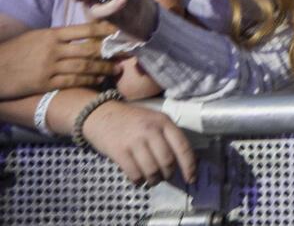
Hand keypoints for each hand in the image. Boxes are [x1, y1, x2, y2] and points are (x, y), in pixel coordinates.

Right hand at [0, 23, 112, 94]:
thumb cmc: (13, 51)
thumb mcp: (35, 36)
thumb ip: (56, 36)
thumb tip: (77, 35)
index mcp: (51, 34)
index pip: (84, 29)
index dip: (104, 30)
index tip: (119, 31)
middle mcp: (53, 49)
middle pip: (88, 48)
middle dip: (109, 51)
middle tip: (124, 53)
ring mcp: (49, 67)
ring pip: (83, 66)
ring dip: (102, 68)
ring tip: (115, 69)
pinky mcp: (44, 83)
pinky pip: (71, 81)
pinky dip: (87, 80)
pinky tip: (98, 80)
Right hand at [74, 99, 196, 187]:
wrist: (100, 114)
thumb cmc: (131, 119)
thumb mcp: (154, 120)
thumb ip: (167, 136)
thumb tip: (181, 161)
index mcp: (164, 121)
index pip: (183, 147)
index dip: (189, 166)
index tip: (192, 178)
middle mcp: (151, 130)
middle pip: (168, 161)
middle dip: (169, 174)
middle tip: (165, 177)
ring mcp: (134, 141)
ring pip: (152, 170)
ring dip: (154, 180)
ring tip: (152, 180)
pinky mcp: (119, 151)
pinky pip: (134, 173)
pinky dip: (139, 181)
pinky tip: (138, 179)